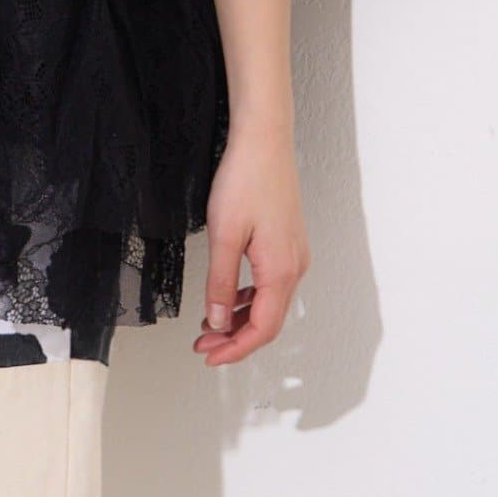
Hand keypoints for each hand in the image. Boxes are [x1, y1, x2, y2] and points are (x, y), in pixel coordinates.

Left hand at [193, 116, 308, 365]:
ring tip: (209, 323)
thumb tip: (217, 320)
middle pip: (268, 320)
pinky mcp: (288, 241)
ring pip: (269, 302)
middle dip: (235, 338)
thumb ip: (220, 283)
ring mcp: (294, 254)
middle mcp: (295, 267)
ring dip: (240, 318)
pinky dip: (248, 297)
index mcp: (281, 271)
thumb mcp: (224, 235)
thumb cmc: (245, 180)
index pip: (262, 329)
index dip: (235, 349)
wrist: (264, 139)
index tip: (209, 356)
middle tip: (202, 344)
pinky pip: (270, 283)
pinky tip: (228, 295)